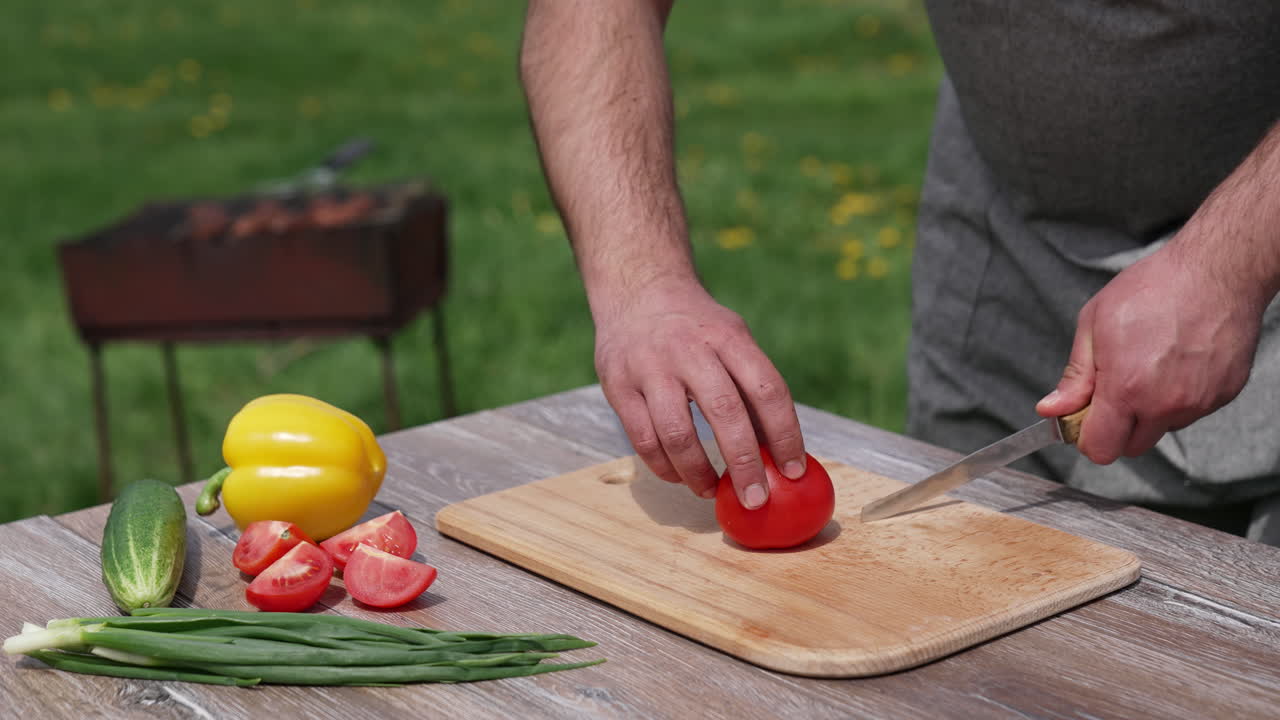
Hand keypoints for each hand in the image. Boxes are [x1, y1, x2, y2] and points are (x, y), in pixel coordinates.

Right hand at [593, 276, 805, 507]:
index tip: (794, 471)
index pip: (766, 390)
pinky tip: (679, 476)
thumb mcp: (731, 340)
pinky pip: (643, 439)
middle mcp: (689, 349)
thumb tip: (780, 453)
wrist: (638, 292)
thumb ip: (751, 389)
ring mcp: (649, 367)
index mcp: (728, 337)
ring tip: (710, 492)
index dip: (785, 434)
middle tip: (756, 499)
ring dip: (698, 472)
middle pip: (725, 413)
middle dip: (744, 465)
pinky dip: (664, 467)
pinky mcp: (617, 385)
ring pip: (677, 433)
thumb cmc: (698, 330)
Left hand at [1036, 242, 1264, 463]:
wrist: (1216, 270)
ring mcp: (1198, 402)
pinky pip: (1192, 411)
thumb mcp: (1094, 324)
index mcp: (1126, 389)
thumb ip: (1074, 376)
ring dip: (1151, 410)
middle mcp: (1165, 404)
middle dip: (1117, 427)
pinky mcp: (1224, 395)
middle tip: (1115, 390)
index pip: (1100, 449)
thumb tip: (1052, 410)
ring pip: (1163, 428)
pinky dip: (1180, 396)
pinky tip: (1178, 361)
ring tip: (1151, 364)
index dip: (1087, 438)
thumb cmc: (1153, 288)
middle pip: (1132, 446)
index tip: (1084, 418)